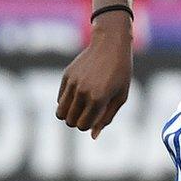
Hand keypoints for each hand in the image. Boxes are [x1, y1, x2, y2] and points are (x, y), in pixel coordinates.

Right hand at [55, 17, 133, 137]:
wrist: (110, 45)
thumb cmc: (120, 73)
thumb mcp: (120, 97)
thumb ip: (106, 118)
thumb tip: (93, 136)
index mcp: (98, 99)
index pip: (83, 126)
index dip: (89, 126)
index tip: (96, 118)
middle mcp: (83, 92)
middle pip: (70, 121)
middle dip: (78, 122)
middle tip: (88, 113)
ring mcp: (73, 83)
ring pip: (60, 112)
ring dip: (69, 114)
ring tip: (80, 108)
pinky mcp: (66, 76)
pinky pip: (59, 99)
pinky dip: (67, 101)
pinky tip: (79, 93)